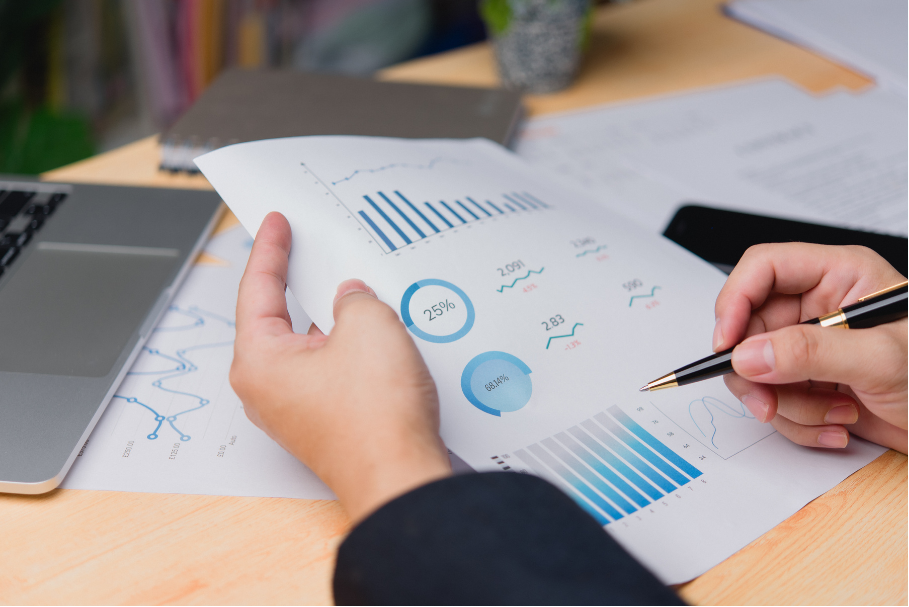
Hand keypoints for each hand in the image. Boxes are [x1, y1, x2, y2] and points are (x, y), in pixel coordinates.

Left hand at [230, 212, 450, 521]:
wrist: (401, 478)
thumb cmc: (375, 417)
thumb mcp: (369, 327)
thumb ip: (355, 297)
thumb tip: (351, 298)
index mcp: (259, 362)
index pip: (258, 289)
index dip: (270, 249)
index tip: (274, 223)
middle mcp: (268, 389)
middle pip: (277, 318)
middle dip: (297, 282)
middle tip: (305, 246)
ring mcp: (295, 409)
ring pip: (308, 346)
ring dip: (330, 318)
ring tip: (352, 286)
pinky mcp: (324, 421)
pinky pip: (327, 369)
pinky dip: (345, 346)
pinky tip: (371, 332)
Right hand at [714, 244, 906, 452]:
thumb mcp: (882, 360)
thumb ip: (811, 352)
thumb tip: (749, 355)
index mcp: (840, 276)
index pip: (763, 268)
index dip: (735, 301)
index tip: (727, 344)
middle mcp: (820, 306)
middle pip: (750, 326)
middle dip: (757, 371)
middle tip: (768, 400)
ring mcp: (813, 347)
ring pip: (757, 370)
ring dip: (786, 403)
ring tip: (832, 414)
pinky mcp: (810, 382)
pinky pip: (774, 399)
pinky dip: (798, 421)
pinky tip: (838, 424)